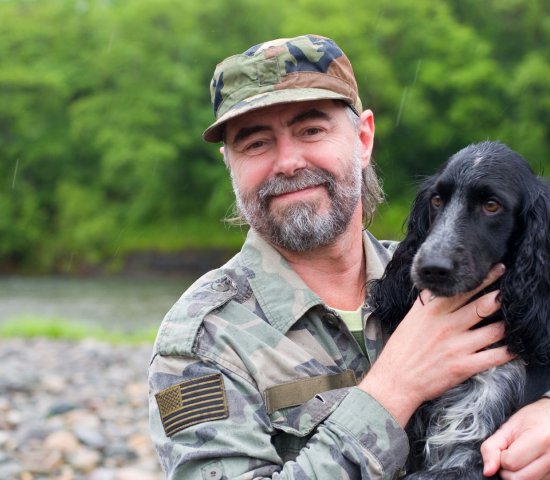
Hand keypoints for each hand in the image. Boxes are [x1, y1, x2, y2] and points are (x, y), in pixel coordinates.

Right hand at [360, 263, 512, 426]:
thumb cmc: (400, 350)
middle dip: (502, 297)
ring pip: (495, 330)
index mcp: (433, 311)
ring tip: (516, 320)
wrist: (395, 380)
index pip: (464, 289)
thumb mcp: (410, 319)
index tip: (498, 269)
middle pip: (484, 305)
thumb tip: (438, 288)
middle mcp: (447, 325)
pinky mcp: (464, 366)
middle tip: (514, 292)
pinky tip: (517, 347)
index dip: (485, 278)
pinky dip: (510, 351)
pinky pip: (495, 357)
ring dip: (509, 324)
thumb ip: (426, 303)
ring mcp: (457, 346)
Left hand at [481, 397, 549, 478]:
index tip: (506, 446)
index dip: (501, 456)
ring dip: (517, 474)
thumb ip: (492, 447)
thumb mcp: (508, 427)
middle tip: (510, 454)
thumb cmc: (532, 419)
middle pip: (518, 478)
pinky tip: (530, 463)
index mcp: (541, 439)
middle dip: (507, 469)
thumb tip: (487, 472)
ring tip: (521, 458)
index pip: (509, 462)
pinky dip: (528, 476)